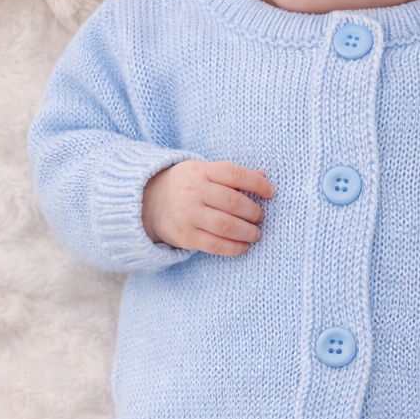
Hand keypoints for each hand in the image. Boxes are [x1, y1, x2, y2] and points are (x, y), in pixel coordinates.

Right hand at [142, 161, 274, 255]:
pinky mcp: (186, 236)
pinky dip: (235, 248)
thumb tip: (263, 176)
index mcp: (202, 171)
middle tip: (260, 217)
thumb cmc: (187, 185)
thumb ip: (233, 175)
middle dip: (254, 212)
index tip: (271, 193)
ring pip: (226, 226)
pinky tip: (244, 246)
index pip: (235, 175)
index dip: (257, 184)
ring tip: (256, 233)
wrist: (149, 202)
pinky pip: (216, 245)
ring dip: (248, 232)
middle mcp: (194, 192)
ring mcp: (189, 215)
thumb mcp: (205, 171)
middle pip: (233, 203)